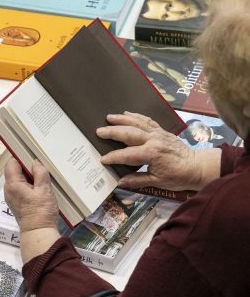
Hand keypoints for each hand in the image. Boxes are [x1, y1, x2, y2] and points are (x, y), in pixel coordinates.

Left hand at [4, 157, 58, 232]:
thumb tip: (35, 162)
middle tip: (40, 164)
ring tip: (42, 175)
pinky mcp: (17, 202)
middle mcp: (8, 189)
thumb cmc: (41, 211)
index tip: (32, 154)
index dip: (20, 156)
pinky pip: (21, 188)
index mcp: (12, 184)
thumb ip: (40, 172)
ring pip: (18, 180)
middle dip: (26, 166)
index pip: (11, 163)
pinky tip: (40, 186)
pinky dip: (29, 185)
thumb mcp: (44, 189)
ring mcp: (12, 197)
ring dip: (29, 176)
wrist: (38, 232)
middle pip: (14, 171)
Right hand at [96, 112, 219, 190]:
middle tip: (99, 131)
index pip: (127, 155)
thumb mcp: (157, 182)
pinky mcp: (162, 131)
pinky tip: (127, 114)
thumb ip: (137, 181)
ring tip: (109, 117)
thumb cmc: (178, 177)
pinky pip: (147, 121)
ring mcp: (158, 133)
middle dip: (112, 132)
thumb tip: (120, 182)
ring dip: (122, 120)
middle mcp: (153, 140)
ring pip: (137, 123)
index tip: (102, 159)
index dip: (113, 157)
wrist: (197, 167)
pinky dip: (136, 116)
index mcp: (151, 154)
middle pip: (129, 133)